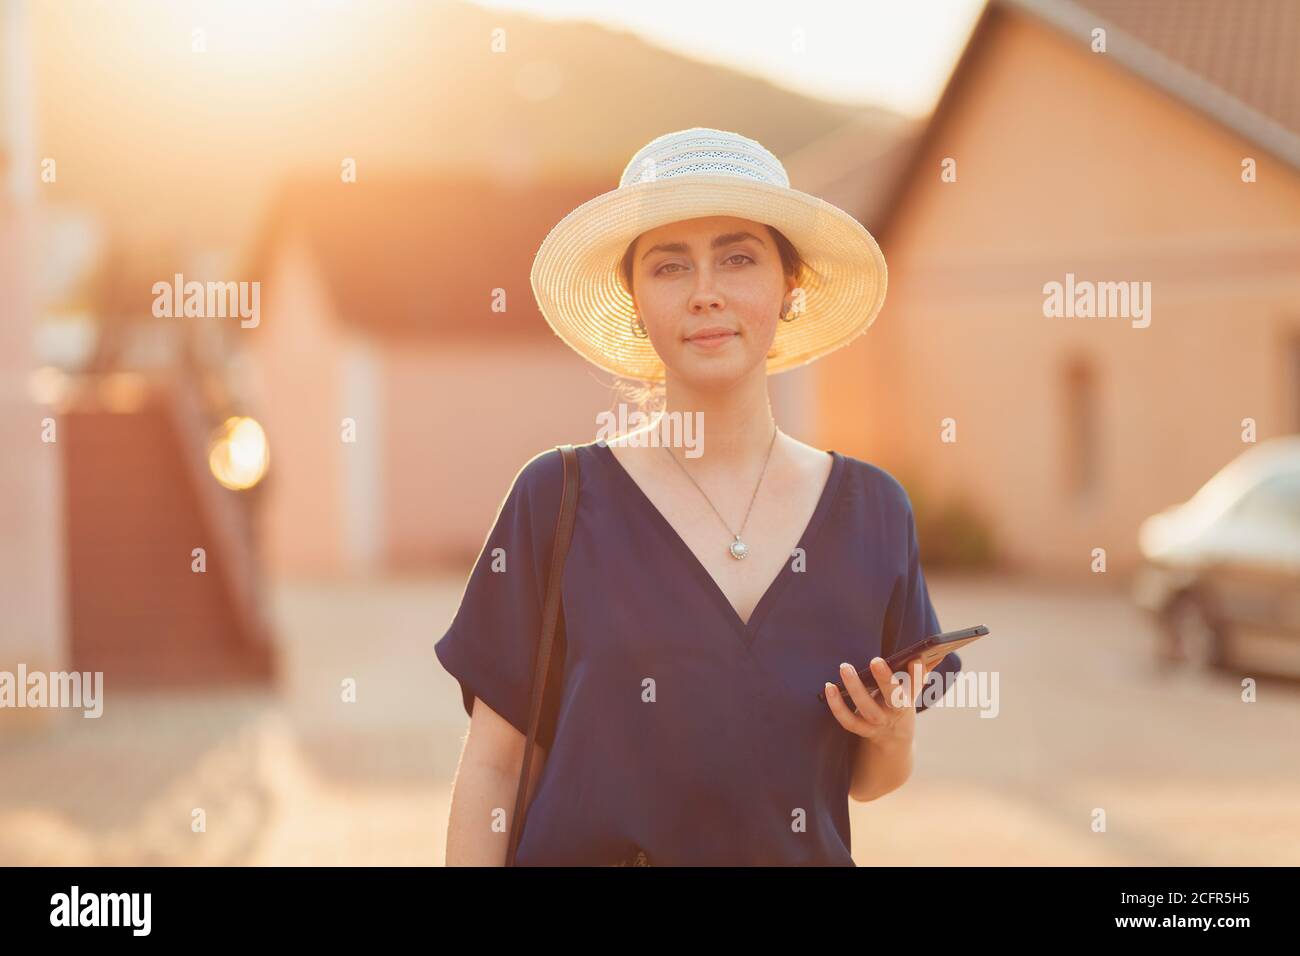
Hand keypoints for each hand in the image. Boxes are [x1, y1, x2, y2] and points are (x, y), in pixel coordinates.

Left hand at [824, 655, 940, 741]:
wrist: (894, 740)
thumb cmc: (900, 704)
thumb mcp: (912, 690)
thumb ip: (920, 672)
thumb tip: (938, 651)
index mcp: (910, 699)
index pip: (916, 686)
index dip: (917, 675)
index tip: (915, 658)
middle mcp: (896, 712)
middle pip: (893, 698)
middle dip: (886, 680)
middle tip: (876, 659)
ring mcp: (879, 723)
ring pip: (868, 708)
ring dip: (855, 688)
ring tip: (845, 667)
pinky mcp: (863, 730)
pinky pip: (849, 721)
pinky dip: (837, 705)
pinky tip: (828, 687)